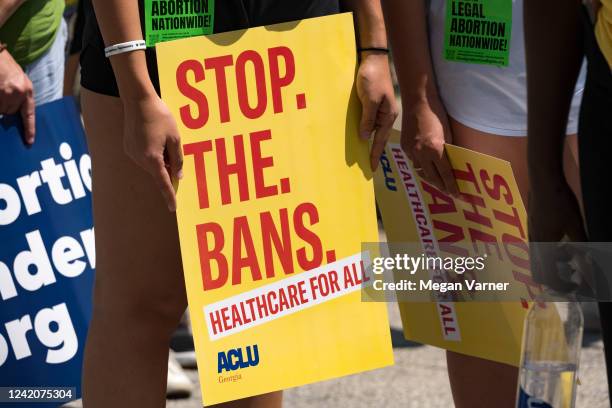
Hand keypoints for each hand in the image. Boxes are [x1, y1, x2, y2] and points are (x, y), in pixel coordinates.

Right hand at [0, 49, 34, 143]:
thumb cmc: (6, 65)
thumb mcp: (19, 80)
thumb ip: (19, 95)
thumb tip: (13, 112)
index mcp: (26, 90)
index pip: (29, 114)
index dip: (29, 129)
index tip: (29, 141)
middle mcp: (17, 93)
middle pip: (9, 112)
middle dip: (5, 107)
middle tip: (3, 93)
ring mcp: (3, 92)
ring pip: (0, 109)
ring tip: (0, 89)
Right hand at [122, 95, 182, 211]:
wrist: (138, 99)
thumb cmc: (160, 117)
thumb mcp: (175, 138)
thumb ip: (177, 159)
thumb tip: (177, 176)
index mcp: (152, 158)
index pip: (163, 183)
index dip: (170, 196)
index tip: (173, 208)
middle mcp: (139, 159)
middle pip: (158, 172)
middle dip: (168, 168)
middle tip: (173, 149)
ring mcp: (132, 153)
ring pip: (151, 165)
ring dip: (160, 160)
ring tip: (163, 138)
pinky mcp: (128, 147)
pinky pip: (144, 157)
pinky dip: (152, 154)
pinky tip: (155, 137)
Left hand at [356, 52, 398, 170]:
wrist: (373, 58)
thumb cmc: (372, 78)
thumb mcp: (369, 100)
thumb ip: (367, 119)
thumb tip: (365, 137)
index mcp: (388, 116)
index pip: (380, 140)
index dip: (376, 154)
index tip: (372, 168)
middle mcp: (386, 115)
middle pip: (379, 137)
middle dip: (374, 151)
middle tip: (369, 166)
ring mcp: (380, 109)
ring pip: (374, 129)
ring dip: (369, 141)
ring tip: (364, 154)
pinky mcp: (374, 103)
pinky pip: (370, 121)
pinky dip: (366, 129)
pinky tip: (362, 135)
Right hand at [400, 96, 458, 194]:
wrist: (418, 101)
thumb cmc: (437, 113)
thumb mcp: (448, 132)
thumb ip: (449, 149)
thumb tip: (452, 163)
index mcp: (435, 149)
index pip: (445, 173)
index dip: (451, 186)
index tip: (457, 194)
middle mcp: (421, 153)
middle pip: (432, 177)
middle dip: (441, 186)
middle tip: (448, 192)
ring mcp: (411, 150)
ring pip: (421, 171)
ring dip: (430, 178)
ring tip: (438, 182)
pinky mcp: (404, 146)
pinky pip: (414, 162)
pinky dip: (421, 166)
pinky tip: (426, 167)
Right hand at [528, 180, 586, 292]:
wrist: (542, 180)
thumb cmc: (559, 202)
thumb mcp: (575, 225)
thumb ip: (582, 246)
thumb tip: (590, 264)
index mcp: (543, 246)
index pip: (549, 277)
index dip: (563, 286)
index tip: (578, 287)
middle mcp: (534, 243)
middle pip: (539, 273)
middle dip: (556, 278)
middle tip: (574, 274)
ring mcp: (532, 234)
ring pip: (540, 259)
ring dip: (555, 263)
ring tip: (573, 253)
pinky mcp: (533, 227)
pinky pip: (540, 247)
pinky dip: (552, 251)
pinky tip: (564, 240)